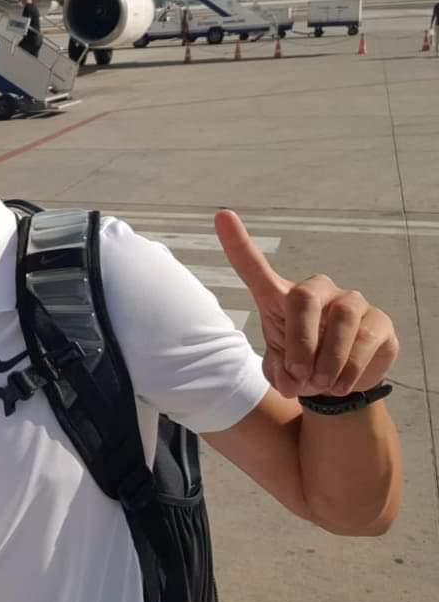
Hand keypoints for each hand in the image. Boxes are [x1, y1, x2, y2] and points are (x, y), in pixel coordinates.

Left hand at [215, 210, 398, 397]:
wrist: (336, 385)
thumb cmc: (299, 365)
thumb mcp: (279, 370)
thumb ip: (278, 371)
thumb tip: (291, 379)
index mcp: (280, 297)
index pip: (254, 267)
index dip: (237, 243)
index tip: (222, 216)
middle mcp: (316, 291)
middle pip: (304, 297)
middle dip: (300, 341)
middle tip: (299, 374)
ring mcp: (351, 303)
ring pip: (341, 320)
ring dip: (327, 360)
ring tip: (320, 384)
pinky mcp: (380, 321)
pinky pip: (367, 339)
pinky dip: (350, 369)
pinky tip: (339, 383)